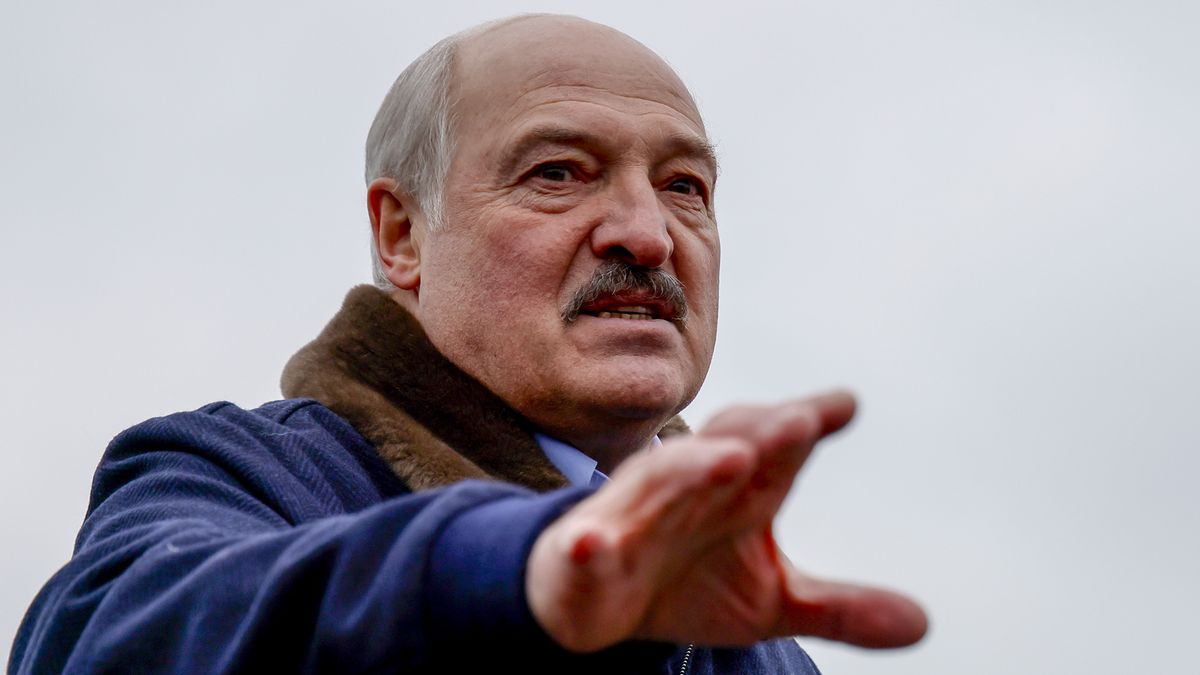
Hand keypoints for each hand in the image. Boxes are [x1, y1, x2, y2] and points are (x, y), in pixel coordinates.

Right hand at [524, 391, 927, 651]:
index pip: (775, 446)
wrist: (599, 601)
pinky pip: (587, 543)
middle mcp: (689, 487)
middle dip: (761, 432)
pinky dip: (590, 541)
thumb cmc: (687, 580)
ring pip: (661, 480)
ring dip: (693, 466)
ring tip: (731, 458)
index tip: (844, 406)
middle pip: (725, 448)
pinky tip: (592, 542)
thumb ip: (839, 607)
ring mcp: (635, 515)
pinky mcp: (588, 552)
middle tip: (801, 421)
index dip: (805, 423)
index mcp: (737, 489)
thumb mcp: (771, 600)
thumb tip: (923, 624)